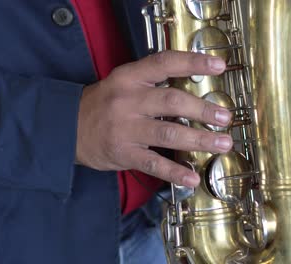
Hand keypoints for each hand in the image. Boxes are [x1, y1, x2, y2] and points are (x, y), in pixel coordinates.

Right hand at [76, 51, 231, 186]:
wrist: (66, 127)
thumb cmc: (102, 104)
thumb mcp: (122, 82)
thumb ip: (152, 81)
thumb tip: (192, 81)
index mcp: (129, 78)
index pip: (165, 63)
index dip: (193, 63)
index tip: (218, 66)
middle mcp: (128, 101)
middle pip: (172, 101)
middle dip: (202, 110)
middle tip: (225, 117)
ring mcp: (125, 129)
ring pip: (168, 134)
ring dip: (199, 140)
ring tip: (222, 144)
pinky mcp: (123, 153)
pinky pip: (153, 164)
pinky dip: (175, 172)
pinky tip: (192, 177)